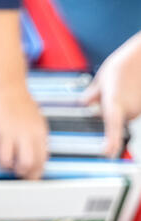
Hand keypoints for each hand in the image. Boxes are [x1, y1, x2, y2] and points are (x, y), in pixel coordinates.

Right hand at [0, 84, 48, 178]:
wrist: (6, 87)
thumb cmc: (22, 103)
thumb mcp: (37, 121)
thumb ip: (37, 140)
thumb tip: (37, 159)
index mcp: (39, 133)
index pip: (41, 161)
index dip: (35, 173)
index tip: (30, 177)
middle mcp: (25, 134)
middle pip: (26, 164)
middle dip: (20, 172)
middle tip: (16, 170)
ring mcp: (7, 132)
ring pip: (5, 161)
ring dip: (3, 164)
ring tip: (3, 158)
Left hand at [83, 32, 140, 156]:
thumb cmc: (123, 65)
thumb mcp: (101, 79)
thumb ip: (93, 95)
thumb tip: (84, 104)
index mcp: (115, 103)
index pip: (112, 128)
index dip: (110, 143)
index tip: (107, 154)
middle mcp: (128, 110)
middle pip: (109, 119)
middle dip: (104, 109)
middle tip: (106, 90)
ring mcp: (137, 110)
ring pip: (120, 114)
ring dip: (115, 105)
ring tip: (118, 85)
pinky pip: (129, 109)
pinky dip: (125, 102)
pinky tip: (126, 87)